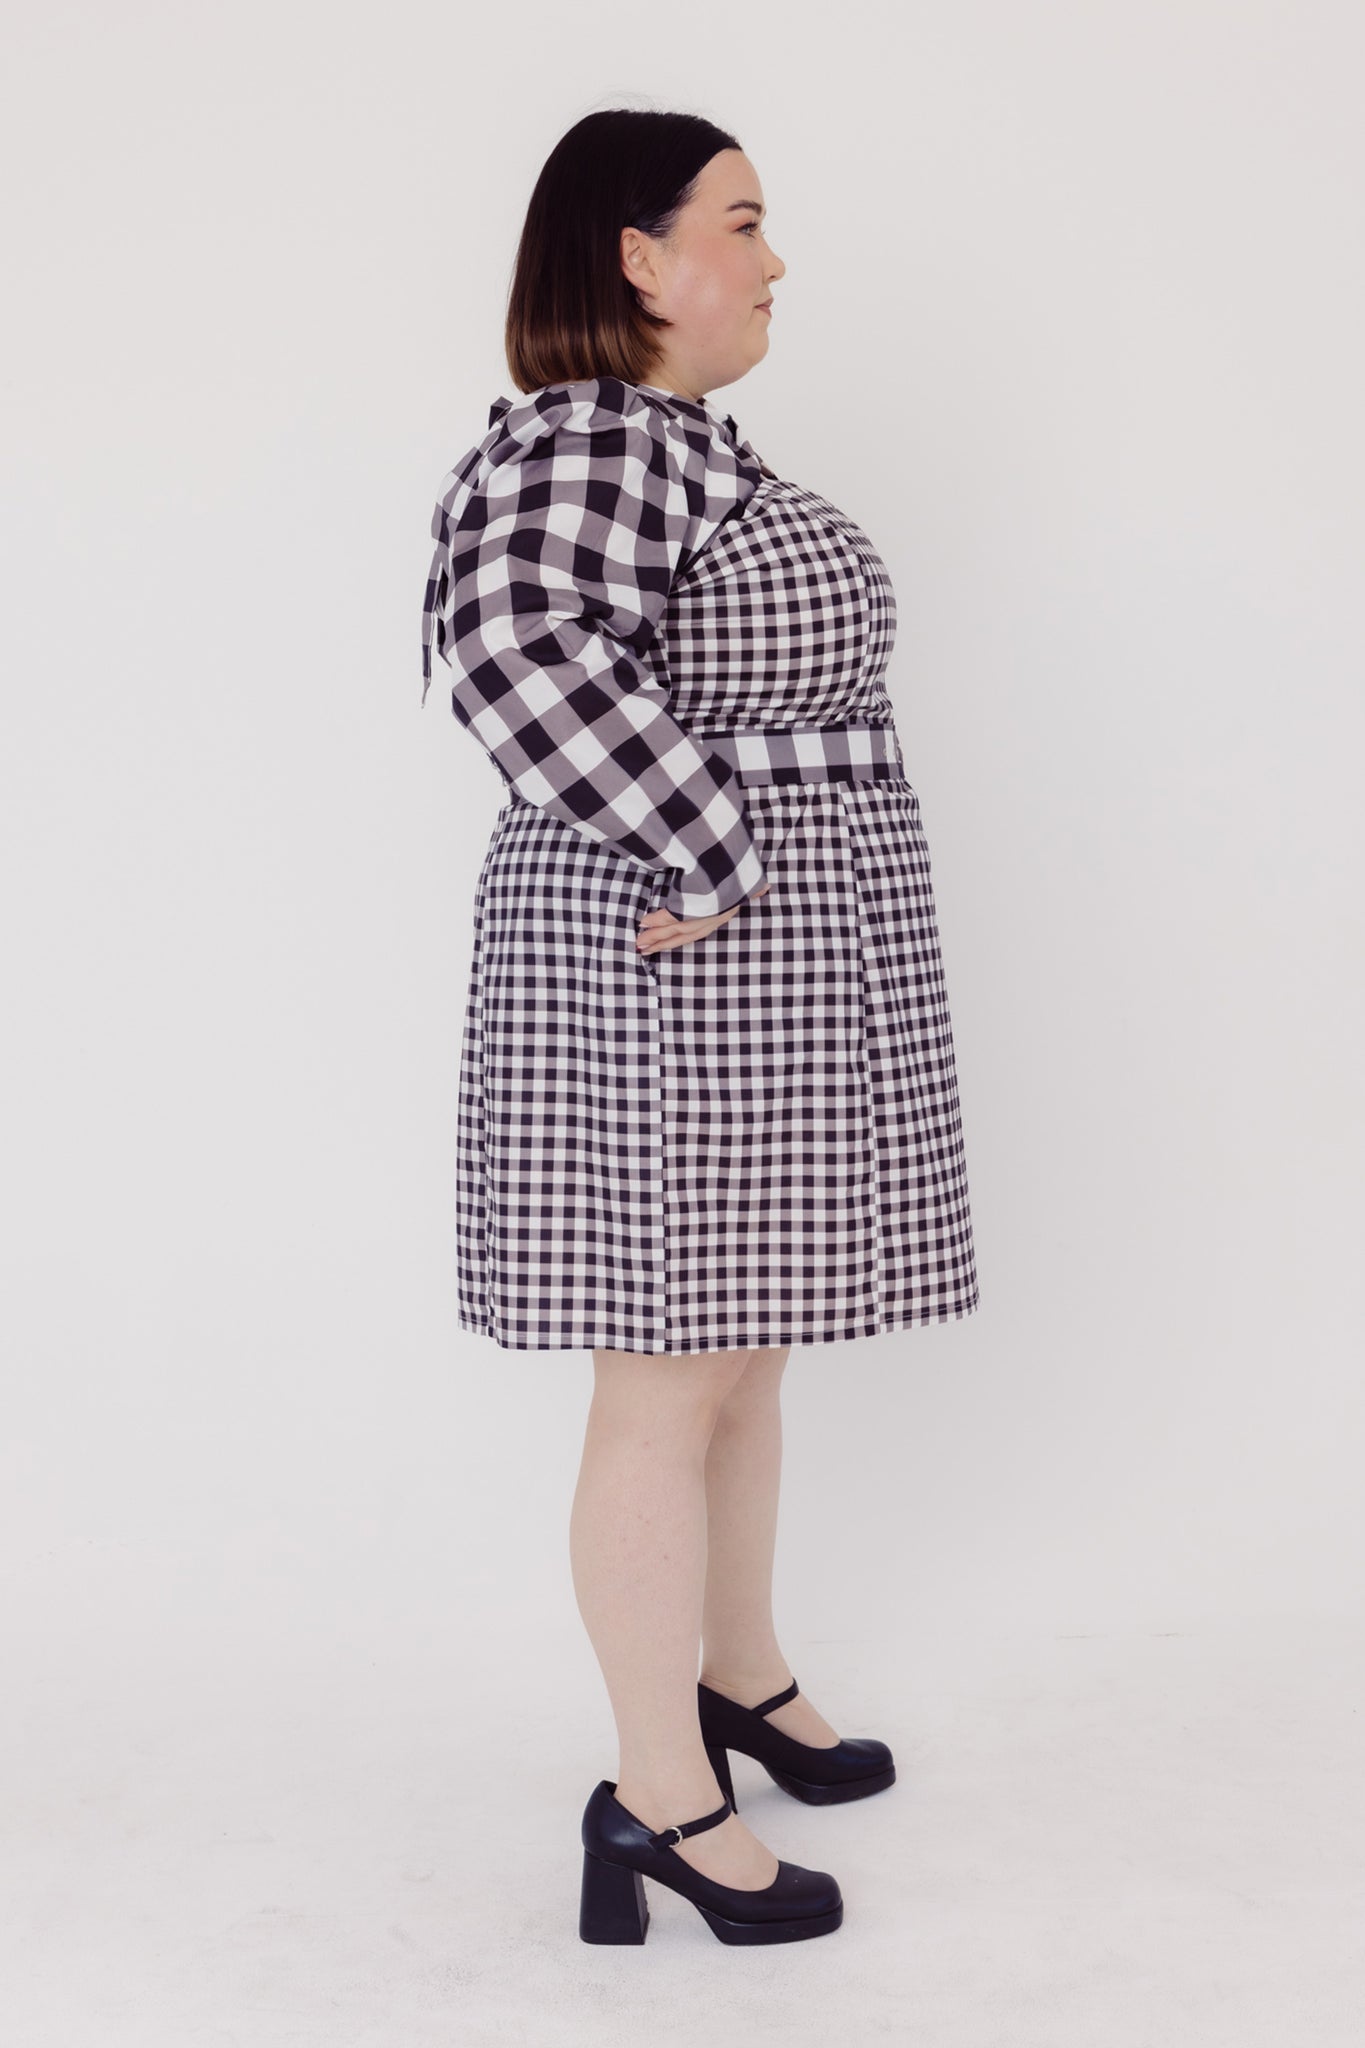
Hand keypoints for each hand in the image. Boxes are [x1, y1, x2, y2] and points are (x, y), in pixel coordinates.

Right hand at [636, 880, 770, 956]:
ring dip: (656, 936)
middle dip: (663, 942)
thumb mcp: (752, 881)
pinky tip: (644, 924)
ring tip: (640, 943)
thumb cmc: (746, 870)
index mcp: (724, 911)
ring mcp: (704, 910)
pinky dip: (658, 919)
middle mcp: (714, 915)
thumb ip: (754, 887)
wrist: (743, 860)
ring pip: (677, 927)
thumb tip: (765, 888)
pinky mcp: (695, 903)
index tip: (665, 943)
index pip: (698, 929)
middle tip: (644, 950)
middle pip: (684, 932)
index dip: (680, 937)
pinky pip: (673, 914)